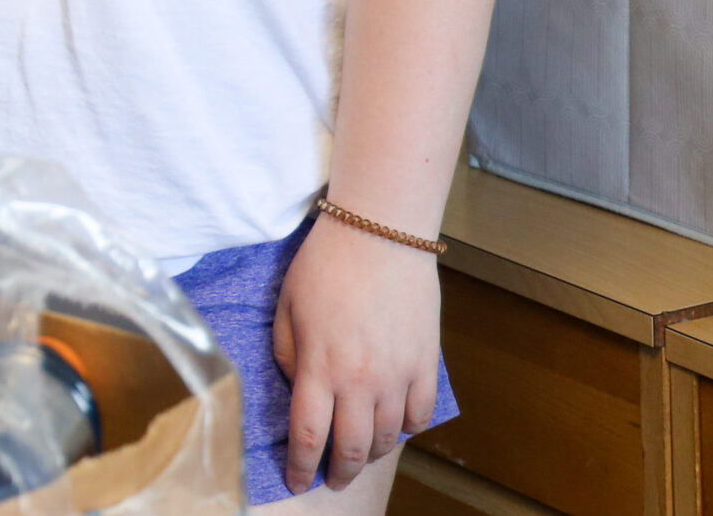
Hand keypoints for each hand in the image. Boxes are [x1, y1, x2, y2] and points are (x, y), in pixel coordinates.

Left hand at [270, 214, 442, 494]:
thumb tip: (298, 388)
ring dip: (370, 453)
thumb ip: (288, 354)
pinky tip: (394, 427)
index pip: (309, 436)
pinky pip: (420, 415)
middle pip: (351, 449)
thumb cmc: (325, 263)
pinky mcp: (426, 364)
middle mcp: (361, 381)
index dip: (301, 467)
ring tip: (358, 454)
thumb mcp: (286, 307)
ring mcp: (398, 375)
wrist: (380, 232)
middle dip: (338, 472)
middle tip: (331, 479)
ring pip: (387, 437)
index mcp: (321, 367)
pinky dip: (407, 430)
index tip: (296, 481)